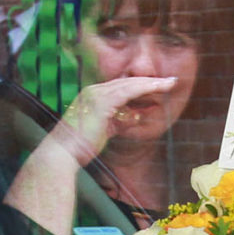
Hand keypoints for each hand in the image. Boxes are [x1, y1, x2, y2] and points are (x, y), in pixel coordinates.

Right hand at [55, 76, 180, 164]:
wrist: (63, 153)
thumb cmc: (80, 147)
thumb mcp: (104, 131)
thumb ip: (119, 122)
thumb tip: (135, 117)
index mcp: (92, 96)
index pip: (121, 87)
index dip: (141, 86)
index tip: (158, 87)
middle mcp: (93, 91)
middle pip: (127, 82)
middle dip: (150, 81)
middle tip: (170, 81)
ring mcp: (96, 94)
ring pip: (130, 84)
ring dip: (151, 83)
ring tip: (169, 83)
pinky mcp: (101, 102)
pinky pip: (128, 91)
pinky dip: (144, 88)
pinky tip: (158, 88)